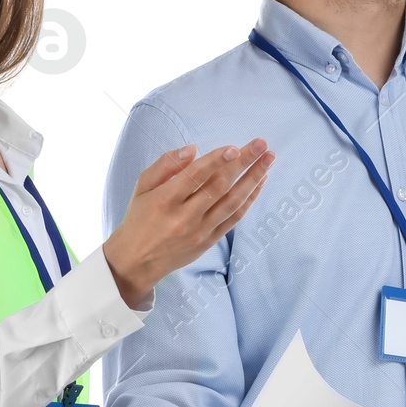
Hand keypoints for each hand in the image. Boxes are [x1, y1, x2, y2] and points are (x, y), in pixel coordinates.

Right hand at [103, 139, 273, 307]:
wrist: (137, 262)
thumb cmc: (140, 217)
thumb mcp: (142, 187)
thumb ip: (166, 165)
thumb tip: (193, 149)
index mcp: (165, 200)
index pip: (195, 176)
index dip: (217, 160)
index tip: (235, 147)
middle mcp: (184, 217)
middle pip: (219, 186)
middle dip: (244, 163)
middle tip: (262, 144)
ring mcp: (199, 231)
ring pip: (232, 202)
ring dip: (253, 179)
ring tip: (269, 160)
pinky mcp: (209, 241)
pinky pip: (234, 218)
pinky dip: (249, 199)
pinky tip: (260, 182)